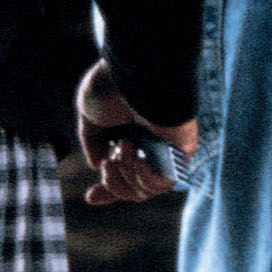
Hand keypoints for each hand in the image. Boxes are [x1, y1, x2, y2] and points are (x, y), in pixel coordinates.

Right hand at [75, 59, 197, 206]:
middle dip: (113, 186)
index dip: (108, 189)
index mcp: (130, 135)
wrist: (135, 75)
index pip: (124, 172)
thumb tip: (98, 165)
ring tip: (119, 153)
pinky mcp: (182, 152)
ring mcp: (167, 149)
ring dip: (123, 179)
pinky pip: (162, 183)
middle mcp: (150, 144)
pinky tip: (134, 154)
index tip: (90, 197)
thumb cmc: (113, 87)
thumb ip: (92, 142)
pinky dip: (142, 176)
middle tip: (106, 164)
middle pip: (134, 188)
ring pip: (145, 191)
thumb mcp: (90, 116)